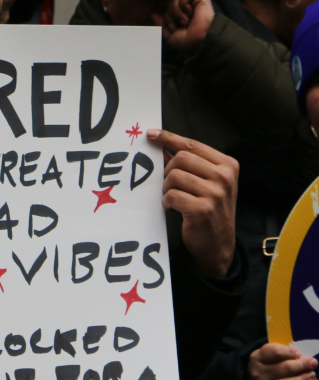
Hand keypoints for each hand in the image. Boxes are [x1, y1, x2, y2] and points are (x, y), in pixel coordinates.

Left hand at [147, 128, 237, 277]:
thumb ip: (191, 164)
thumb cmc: (209, 210)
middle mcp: (225, 177)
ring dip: (167, 189)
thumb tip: (161, 147)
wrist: (217, 245)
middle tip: (171, 187)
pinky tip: (175, 209)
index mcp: (227, 165)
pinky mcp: (203, 209)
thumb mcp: (208, 183)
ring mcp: (216, 193)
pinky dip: (167, 202)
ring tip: (175, 200)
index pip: (192, 145)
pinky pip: (171, 195)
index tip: (151, 134)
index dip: (169, 138)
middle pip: (180, 158)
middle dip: (168, 172)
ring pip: (173, 176)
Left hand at [153, 0, 213, 53]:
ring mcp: (192, 3)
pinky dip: (183, 4)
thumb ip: (162, 25)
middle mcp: (185, 9)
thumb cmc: (187, 41)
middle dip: (169, 16)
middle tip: (178, 25)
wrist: (200, 40)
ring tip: (185, 21)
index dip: (165, 19)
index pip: (165, 10)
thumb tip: (154, 14)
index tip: (172, 29)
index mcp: (179, 17)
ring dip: (176, 12)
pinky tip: (189, 12)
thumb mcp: (170, 37)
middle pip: (168, 4)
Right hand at [249, 342, 316, 379]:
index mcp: (256, 359)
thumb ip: (281, 352)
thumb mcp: (269, 356)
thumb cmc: (267, 368)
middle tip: (313, 363)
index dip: (289, 352)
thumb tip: (298, 356)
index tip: (298, 354)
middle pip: (285, 368)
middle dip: (302, 365)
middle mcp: (257, 374)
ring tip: (310, 376)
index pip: (275, 352)